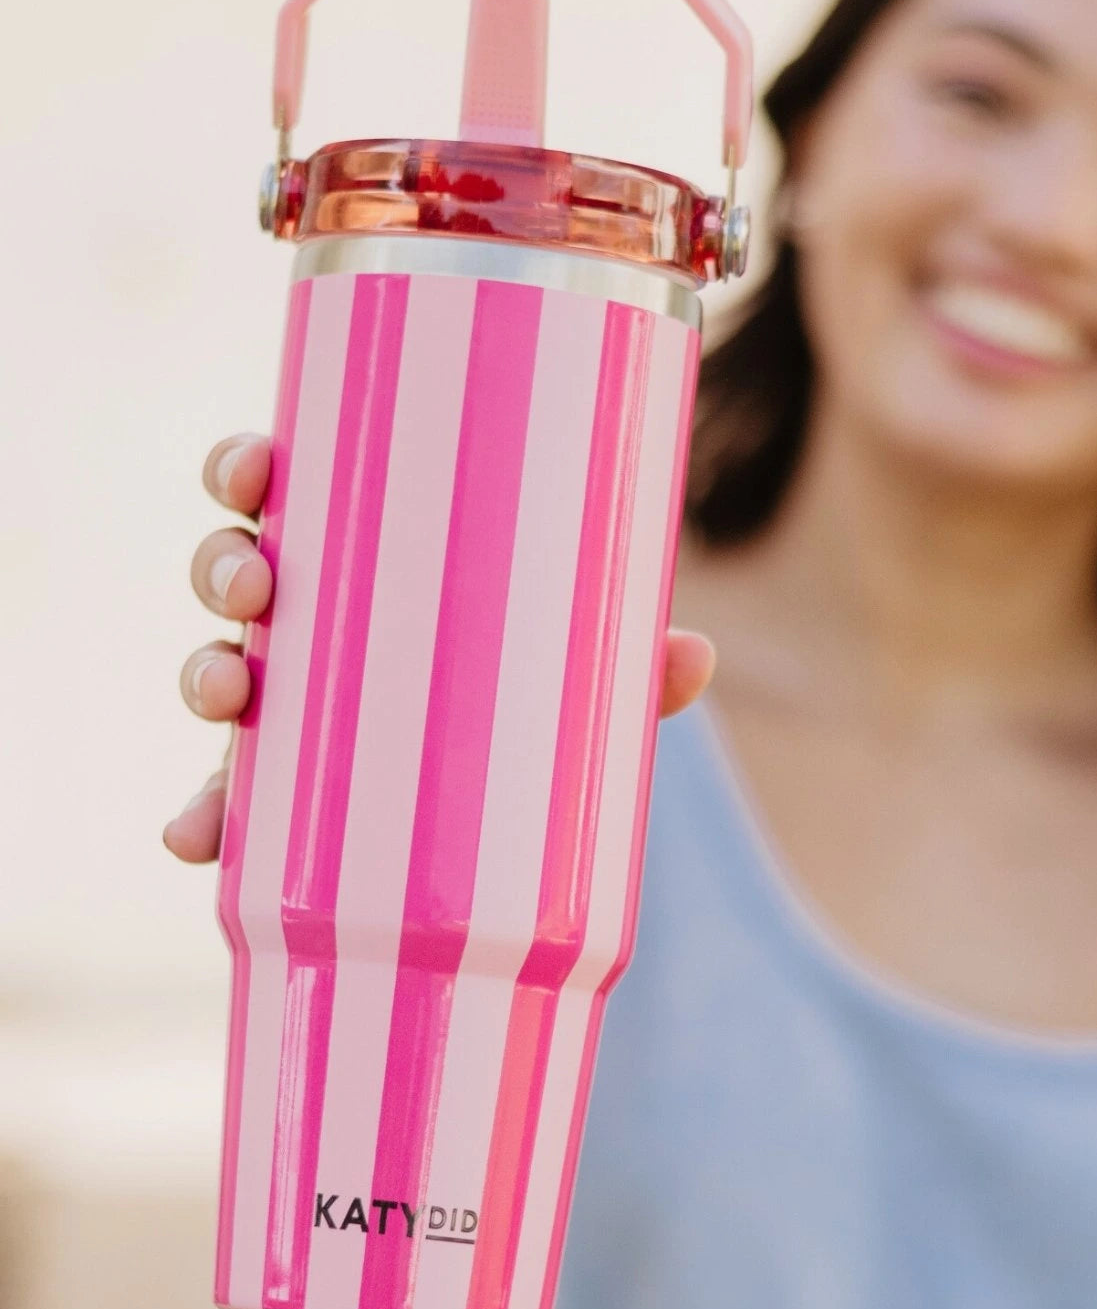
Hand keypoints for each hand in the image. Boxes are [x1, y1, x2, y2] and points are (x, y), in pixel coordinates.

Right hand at [163, 434, 716, 863]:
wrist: (512, 806)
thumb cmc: (529, 696)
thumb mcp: (576, 670)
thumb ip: (627, 665)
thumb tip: (694, 656)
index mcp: (363, 559)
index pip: (286, 493)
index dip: (244, 470)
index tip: (250, 470)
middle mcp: (313, 622)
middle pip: (237, 573)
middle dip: (223, 566)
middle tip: (256, 584)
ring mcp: (294, 705)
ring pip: (221, 671)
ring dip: (204, 674)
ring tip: (230, 695)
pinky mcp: (287, 790)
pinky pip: (227, 795)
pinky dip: (200, 815)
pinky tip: (191, 838)